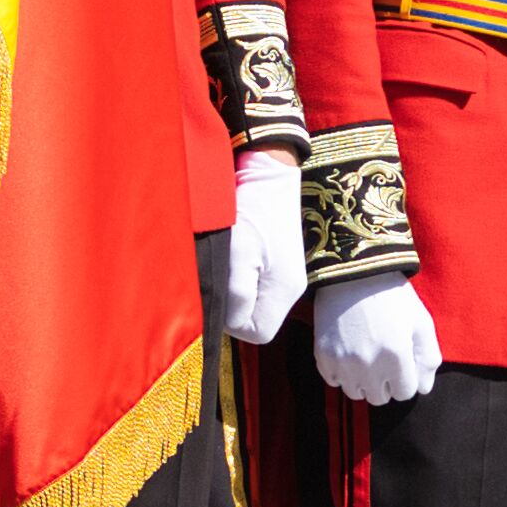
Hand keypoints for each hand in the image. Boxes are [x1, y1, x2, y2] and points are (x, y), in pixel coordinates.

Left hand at [220, 148, 305, 347]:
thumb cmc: (251, 210)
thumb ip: (236, 294)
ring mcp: (284, 275)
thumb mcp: (238, 253)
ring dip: (234, 292)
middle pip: (257, 320)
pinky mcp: (276, 262)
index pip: (258, 333)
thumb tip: (228, 322)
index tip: (218, 297)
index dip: (233, 323)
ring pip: (254, 304)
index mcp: (284, 290)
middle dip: (233, 309)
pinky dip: (240, 278)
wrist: (267, 173)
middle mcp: (289, 288)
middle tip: (217, 280)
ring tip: (225, 265)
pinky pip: (256, 286)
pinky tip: (233, 258)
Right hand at [312, 274, 444, 409]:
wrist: (353, 271)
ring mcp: (342, 362)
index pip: (405, 393)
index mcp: (397, 357)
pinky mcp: (322, 356)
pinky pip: (333, 381)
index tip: (401, 361)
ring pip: (355, 393)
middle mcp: (368, 365)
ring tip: (365, 356)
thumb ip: (428, 358)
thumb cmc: (392, 295)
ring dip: (362, 381)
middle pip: (379, 398)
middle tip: (383, 358)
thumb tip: (423, 388)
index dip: (406, 378)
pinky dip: (341, 372)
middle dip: (385, 383)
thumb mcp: (421, 321)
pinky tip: (348, 352)